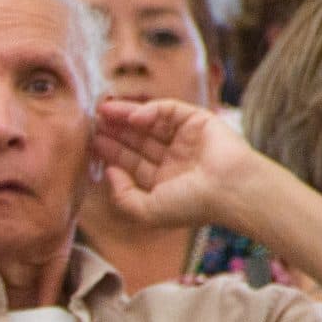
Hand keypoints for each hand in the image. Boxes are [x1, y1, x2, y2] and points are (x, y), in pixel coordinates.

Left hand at [89, 98, 265, 228]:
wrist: (231, 190)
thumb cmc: (192, 205)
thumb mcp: (147, 212)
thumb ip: (122, 196)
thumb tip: (108, 172)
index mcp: (165, 180)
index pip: (132, 162)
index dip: (111, 153)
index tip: (91, 144)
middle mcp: (175, 158)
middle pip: (138, 140)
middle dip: (115, 132)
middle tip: (92, 122)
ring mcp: (187, 139)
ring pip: (150, 123)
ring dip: (126, 117)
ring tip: (102, 112)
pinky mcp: (198, 121)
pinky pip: (170, 110)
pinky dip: (151, 110)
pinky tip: (133, 117)